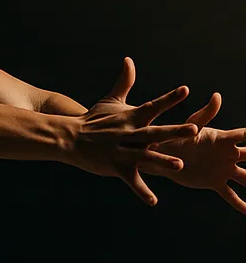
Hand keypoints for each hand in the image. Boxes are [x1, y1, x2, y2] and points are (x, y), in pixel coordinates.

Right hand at [66, 57, 197, 205]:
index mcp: (131, 118)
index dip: (169, 98)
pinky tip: (153, 202)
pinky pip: (132, 181)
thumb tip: (129, 60)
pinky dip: (142, 191)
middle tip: (194, 129)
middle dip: (174, 131)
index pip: (154, 106)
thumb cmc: (92, 120)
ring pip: (146, 156)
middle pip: (155, 131)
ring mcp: (122, 151)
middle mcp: (129, 134)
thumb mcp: (110, 101)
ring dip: (162, 160)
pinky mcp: (116, 167)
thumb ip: (124, 82)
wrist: (68, 138)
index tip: (185, 90)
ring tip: (179, 165)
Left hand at [141, 90, 245, 213]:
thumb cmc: (178, 137)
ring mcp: (224, 169)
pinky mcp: (214, 182)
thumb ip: (205, 114)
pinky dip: (240, 204)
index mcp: (224, 140)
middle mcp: (229, 154)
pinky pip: (230, 195)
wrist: (164, 155)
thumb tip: (217, 96)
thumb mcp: (192, 126)